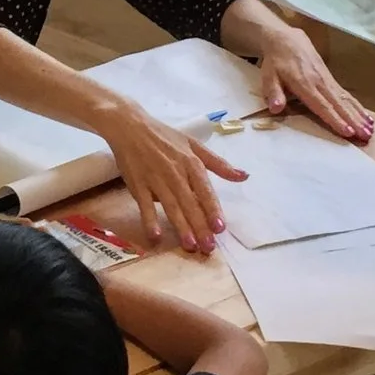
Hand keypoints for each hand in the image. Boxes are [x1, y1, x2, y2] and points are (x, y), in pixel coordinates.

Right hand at [99, 101, 243, 254]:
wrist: (130, 127)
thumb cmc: (165, 137)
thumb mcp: (194, 145)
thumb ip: (219, 164)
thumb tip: (244, 176)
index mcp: (191, 163)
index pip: (205, 191)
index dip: (212, 210)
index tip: (220, 229)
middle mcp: (175, 173)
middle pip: (190, 204)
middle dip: (200, 226)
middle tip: (208, 248)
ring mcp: (155, 180)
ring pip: (171, 207)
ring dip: (180, 227)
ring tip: (189, 245)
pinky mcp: (138, 185)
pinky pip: (144, 205)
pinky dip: (149, 220)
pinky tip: (155, 236)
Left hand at [252, 20, 373, 141]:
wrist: (286, 40)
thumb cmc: (276, 62)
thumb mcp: (268, 76)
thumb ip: (273, 92)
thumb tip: (276, 108)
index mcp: (304, 84)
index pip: (322, 105)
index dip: (335, 119)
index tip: (347, 132)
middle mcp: (320, 82)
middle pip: (339, 104)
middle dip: (354, 121)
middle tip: (366, 136)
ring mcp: (327, 80)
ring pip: (346, 99)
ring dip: (359, 115)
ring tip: (371, 130)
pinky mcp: (331, 78)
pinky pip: (346, 94)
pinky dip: (358, 106)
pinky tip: (367, 116)